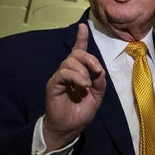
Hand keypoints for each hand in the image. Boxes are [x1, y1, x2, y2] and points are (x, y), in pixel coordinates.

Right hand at [43, 23, 106, 150]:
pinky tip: (82, 85)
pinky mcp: (54, 84)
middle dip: (90, 58)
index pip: (78, 51)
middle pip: (77, 53)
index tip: (82, 26)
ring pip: (70, 61)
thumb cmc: (80, 112)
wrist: (69, 128)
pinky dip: (76, 76)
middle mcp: (68, 72)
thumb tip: (99, 71)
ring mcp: (60, 77)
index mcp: (79, 73)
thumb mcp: (97, 97)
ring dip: (83, 71)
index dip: (81, 38)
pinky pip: (64, 72)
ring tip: (87, 85)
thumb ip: (100, 83)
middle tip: (97, 70)